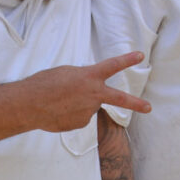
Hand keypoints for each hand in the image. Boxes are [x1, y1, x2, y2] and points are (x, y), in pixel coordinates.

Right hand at [27, 52, 149, 131]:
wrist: (30, 104)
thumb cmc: (44, 84)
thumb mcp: (66, 73)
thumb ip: (82, 79)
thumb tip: (87, 91)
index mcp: (90, 76)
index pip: (113, 65)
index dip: (127, 59)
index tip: (140, 55)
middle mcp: (94, 94)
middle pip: (120, 99)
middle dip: (136, 104)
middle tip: (149, 108)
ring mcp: (89, 111)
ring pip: (87, 106)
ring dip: (77, 104)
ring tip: (59, 101)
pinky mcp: (81, 124)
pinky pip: (78, 117)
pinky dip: (69, 114)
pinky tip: (57, 111)